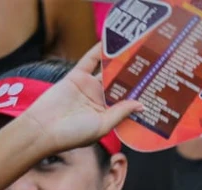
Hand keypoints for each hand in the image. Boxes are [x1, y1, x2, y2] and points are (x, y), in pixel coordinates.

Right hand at [20, 46, 142, 155]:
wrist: (44, 128)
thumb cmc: (73, 134)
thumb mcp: (103, 125)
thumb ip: (121, 112)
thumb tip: (142, 104)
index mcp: (109, 114)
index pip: (128, 101)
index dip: (141, 95)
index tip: (157, 88)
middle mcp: (100, 100)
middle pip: (120, 85)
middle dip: (134, 77)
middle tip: (152, 65)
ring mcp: (88, 87)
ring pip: (107, 71)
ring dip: (119, 62)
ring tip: (135, 51)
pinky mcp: (76, 77)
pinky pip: (89, 61)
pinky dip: (98, 52)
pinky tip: (109, 43)